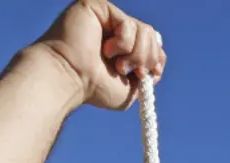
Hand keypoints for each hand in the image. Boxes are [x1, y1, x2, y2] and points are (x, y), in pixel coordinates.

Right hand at [33, 0, 166, 110]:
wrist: (70, 78)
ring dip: (136, 54)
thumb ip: (147, 73)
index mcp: (122, 46)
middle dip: (146, 58)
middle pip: (152, 35)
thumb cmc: (93, 88)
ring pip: (145, 30)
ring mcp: (106, 16)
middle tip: (127, 71)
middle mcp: (114, 29)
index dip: (156, 58)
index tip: (148, 74)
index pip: (153, 44)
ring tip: (116, 63)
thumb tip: (158, 61)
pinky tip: (106, 50)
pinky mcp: (98, 6)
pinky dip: (124, 43)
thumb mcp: (130, 88)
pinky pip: (129, 23)